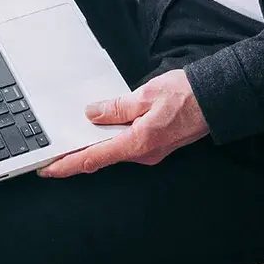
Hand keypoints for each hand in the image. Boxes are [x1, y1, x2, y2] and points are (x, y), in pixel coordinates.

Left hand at [37, 69, 208, 177]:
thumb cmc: (186, 95)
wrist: (216, 99)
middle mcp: (143, 153)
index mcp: (138, 142)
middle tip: (53, 149)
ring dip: (94, 144)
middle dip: (76, 153)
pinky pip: (126, 144)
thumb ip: (117, 108)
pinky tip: (102, 128)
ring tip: (72, 135)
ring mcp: (150, 151)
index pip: (94, 158)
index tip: (47, 168)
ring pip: (113, 150)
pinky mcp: (154, 144)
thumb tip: (92, 114)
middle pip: (101, 156)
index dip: (67, 165)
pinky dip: (110, 139)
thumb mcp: (146, 95)